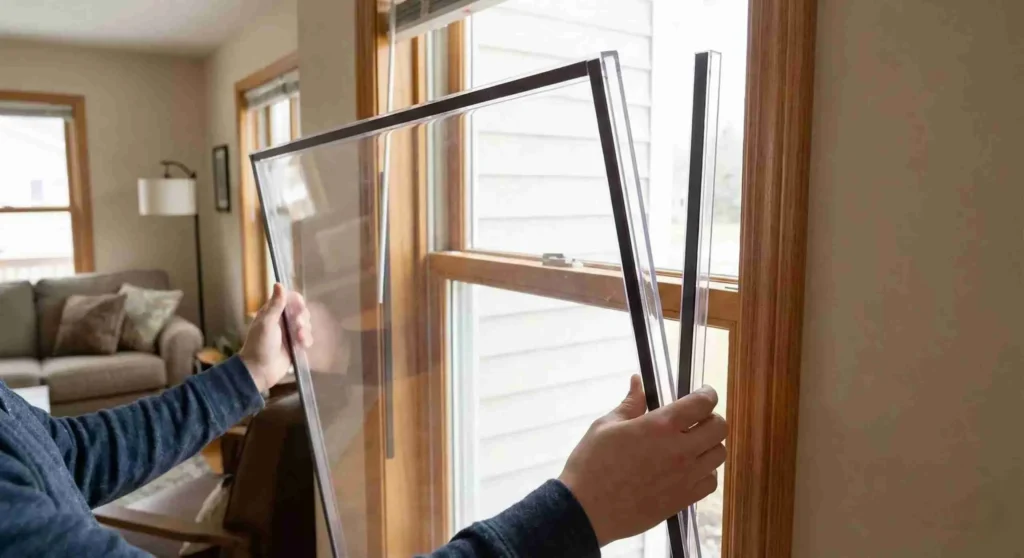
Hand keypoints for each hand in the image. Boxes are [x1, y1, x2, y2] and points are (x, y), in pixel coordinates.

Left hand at [239, 283, 312, 391]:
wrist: (259, 371)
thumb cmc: (259, 345)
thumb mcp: (266, 323)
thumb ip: (275, 305)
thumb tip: (279, 283)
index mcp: (272, 313)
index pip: (289, 299)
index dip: (296, 301)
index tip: (299, 306)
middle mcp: (282, 321)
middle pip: (300, 311)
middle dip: (303, 317)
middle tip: (299, 325)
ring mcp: (289, 334)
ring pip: (306, 325)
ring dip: (305, 330)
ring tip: (299, 338)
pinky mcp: (295, 346)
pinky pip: (307, 338)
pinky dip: (307, 340)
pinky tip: (302, 345)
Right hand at [558, 376, 726, 546]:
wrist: (586, 511)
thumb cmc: (591, 464)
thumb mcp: (606, 426)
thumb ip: (630, 404)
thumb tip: (638, 382)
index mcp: (660, 426)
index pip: (702, 403)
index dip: (708, 394)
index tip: (703, 393)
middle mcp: (679, 450)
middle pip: (720, 428)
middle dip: (711, 418)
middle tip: (696, 420)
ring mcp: (684, 477)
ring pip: (719, 454)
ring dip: (710, 445)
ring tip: (692, 445)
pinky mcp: (683, 500)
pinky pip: (711, 482)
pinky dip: (706, 472)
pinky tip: (689, 469)